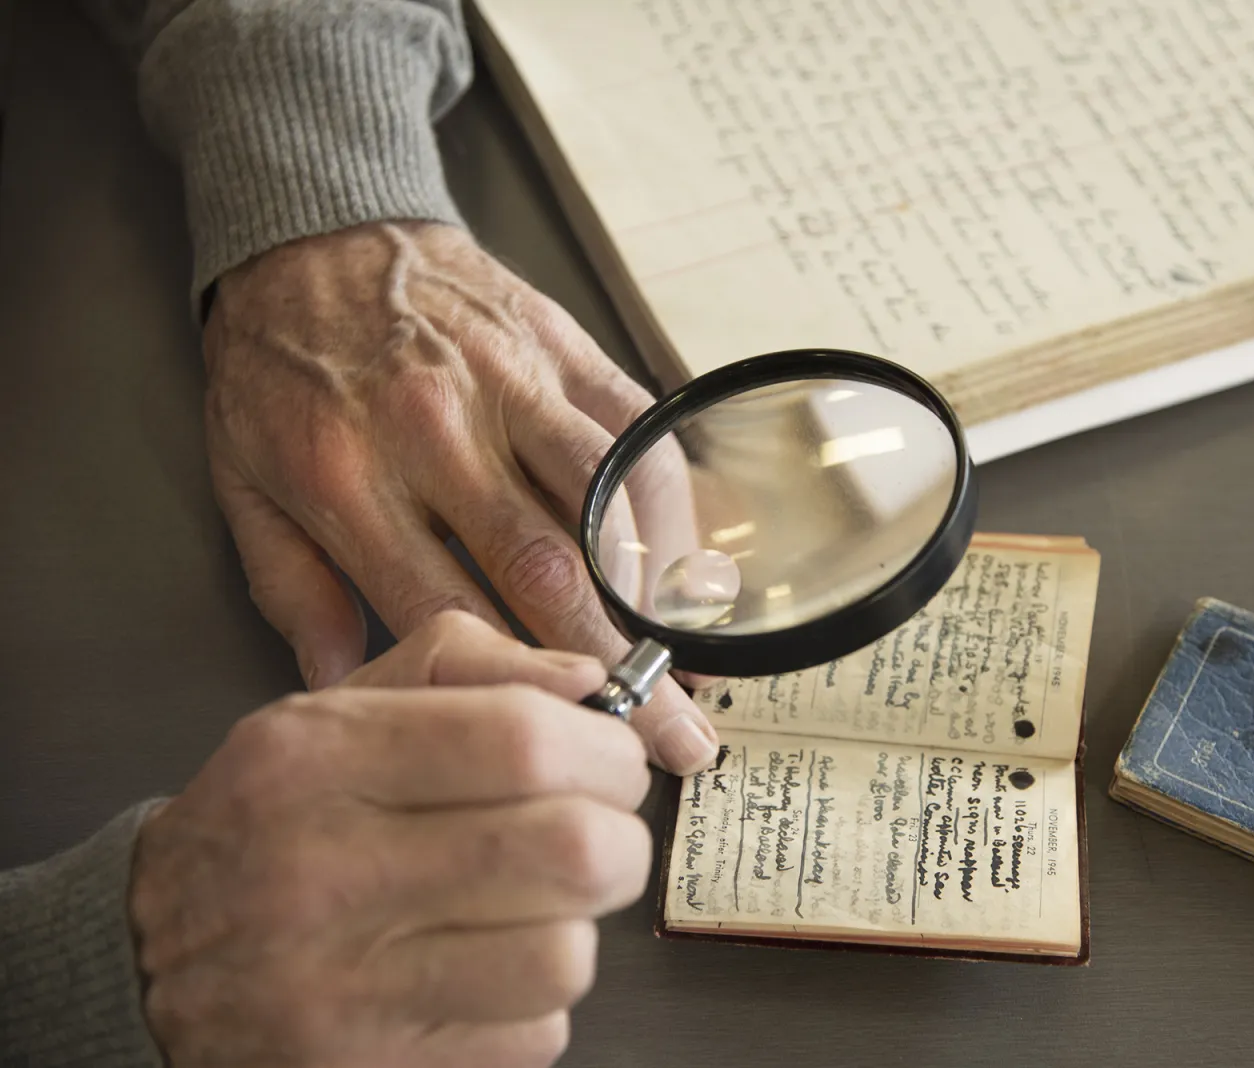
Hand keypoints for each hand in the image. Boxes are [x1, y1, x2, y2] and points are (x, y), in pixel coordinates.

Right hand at [131, 613, 649, 1066]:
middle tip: (599, 835)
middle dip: (619, 839)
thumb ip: (466, 669)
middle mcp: (322, 871)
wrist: (146, 959)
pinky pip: (533, 1035)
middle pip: (570, 850)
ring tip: (532, 909)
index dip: (607, 750)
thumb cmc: (271, 823)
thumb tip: (593, 684)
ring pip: (564, 956)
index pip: (524, 737)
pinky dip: (532, 1003)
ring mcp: (342, 987)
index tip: (614, 762)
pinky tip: (480, 971)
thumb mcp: (336, 711)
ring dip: (574, 928)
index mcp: (318, 759)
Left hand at [203, 220, 716, 772]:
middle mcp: (438, 434)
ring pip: (604, 497)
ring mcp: (508, 382)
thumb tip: (346, 686)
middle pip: (546, 570)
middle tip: (671, 739)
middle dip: (618, 666)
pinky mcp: (558, 343)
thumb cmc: (278, 367)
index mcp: (349, 481)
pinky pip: (634, 425)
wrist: (312, 227)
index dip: (519, 691)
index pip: (448, 611)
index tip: (571, 746)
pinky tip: (689, 558)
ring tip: (695, 664)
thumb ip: (293, 589)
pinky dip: (671, 499)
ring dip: (658, 590)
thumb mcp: (243, 483)